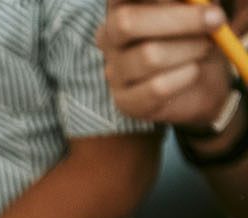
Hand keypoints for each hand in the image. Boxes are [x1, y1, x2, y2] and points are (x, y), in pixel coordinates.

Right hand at [97, 0, 238, 126]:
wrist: (202, 82)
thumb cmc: (196, 36)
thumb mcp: (196, 9)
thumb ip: (190, 0)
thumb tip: (193, 0)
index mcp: (121, 7)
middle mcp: (108, 38)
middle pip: (126, 23)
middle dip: (180, 20)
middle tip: (215, 19)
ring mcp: (113, 71)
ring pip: (149, 56)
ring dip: (191, 49)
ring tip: (204, 48)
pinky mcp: (125, 101)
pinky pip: (157, 87)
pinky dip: (186, 76)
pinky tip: (192, 72)